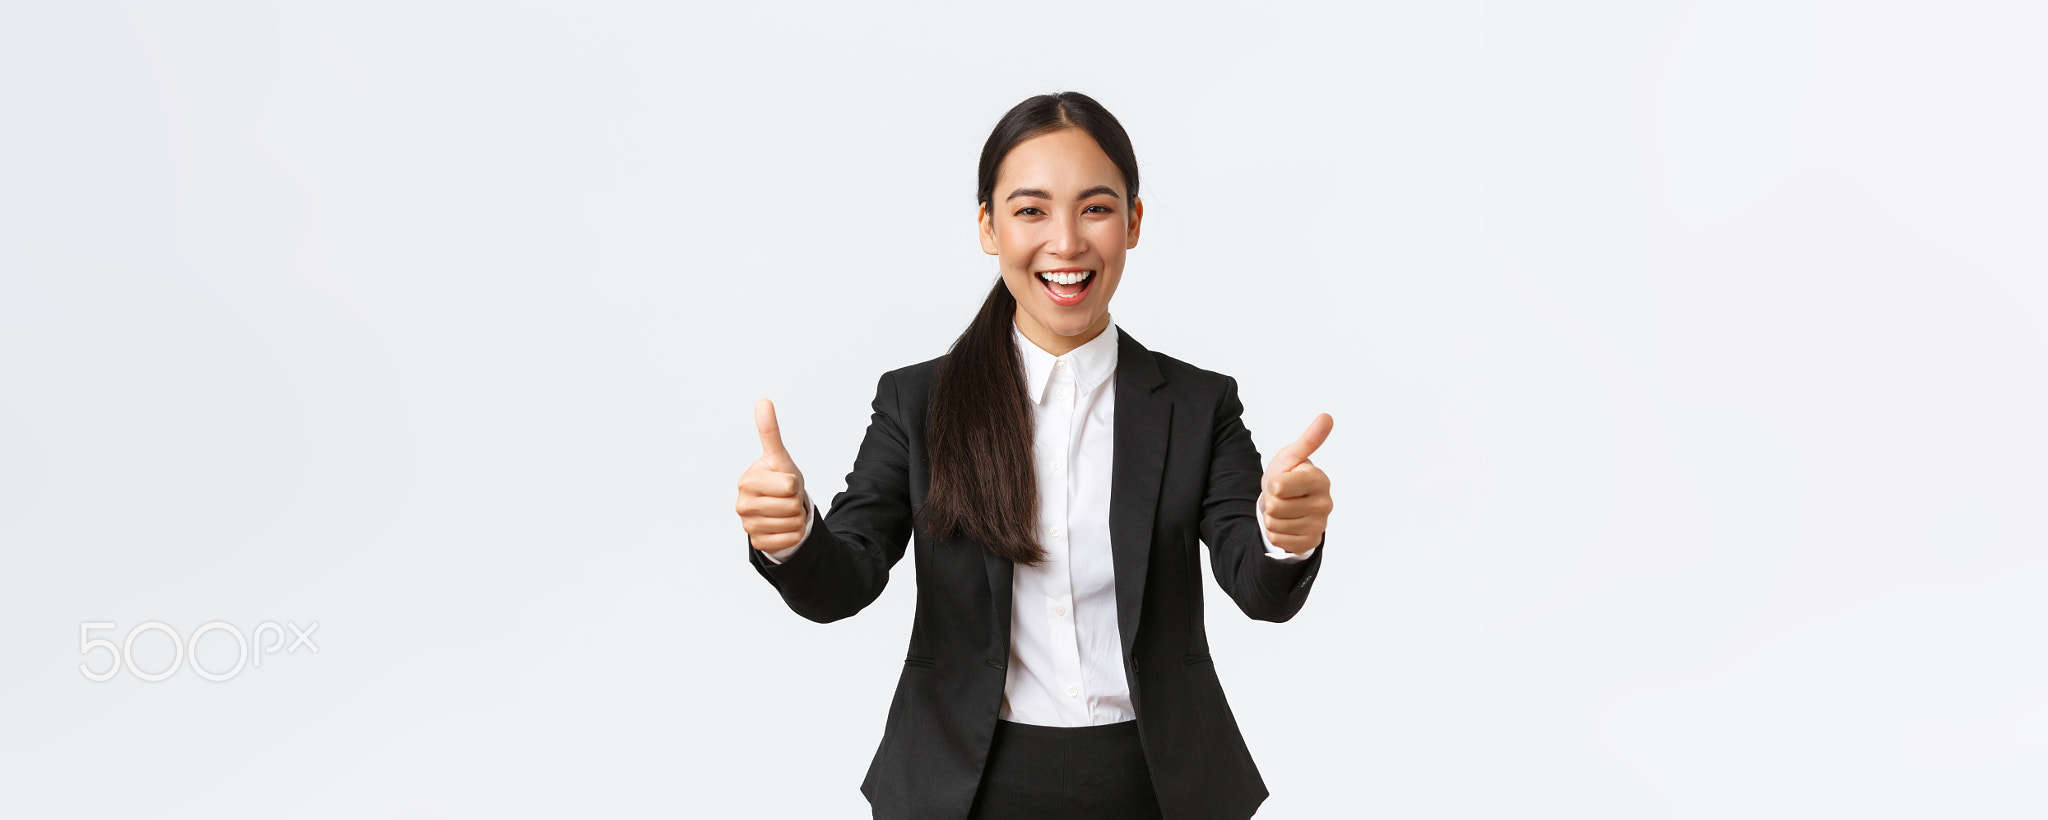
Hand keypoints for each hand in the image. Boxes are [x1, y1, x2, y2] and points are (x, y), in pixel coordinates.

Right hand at [737, 398, 808, 552]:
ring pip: (792, 523)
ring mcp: (748, 526)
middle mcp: (742, 505)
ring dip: (796, 517)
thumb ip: (770, 432)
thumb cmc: (778, 479)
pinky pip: (790, 539)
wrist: (778, 507)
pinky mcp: (757, 544)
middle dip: (796, 502)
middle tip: (786, 498)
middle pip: (791, 506)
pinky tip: (783, 526)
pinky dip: (794, 533)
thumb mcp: (779, 457)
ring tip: (784, 510)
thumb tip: (763, 401)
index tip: (784, 482)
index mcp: (747, 482)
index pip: (789, 485)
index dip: (794, 484)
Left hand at [1261, 413, 1332, 554]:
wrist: (1288, 503)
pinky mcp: (1310, 542)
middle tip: (1282, 496)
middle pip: (1275, 507)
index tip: (1283, 479)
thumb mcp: (1292, 456)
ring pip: (1275, 525)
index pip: (1278, 487)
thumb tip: (1326, 417)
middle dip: (1271, 501)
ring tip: (1284, 509)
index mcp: (1320, 480)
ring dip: (1272, 517)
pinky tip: (1286, 524)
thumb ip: (1309, 439)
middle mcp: (1325, 504)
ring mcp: (1319, 525)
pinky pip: (1278, 540)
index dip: (1273, 484)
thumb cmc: (1289, 476)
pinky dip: (1276, 532)